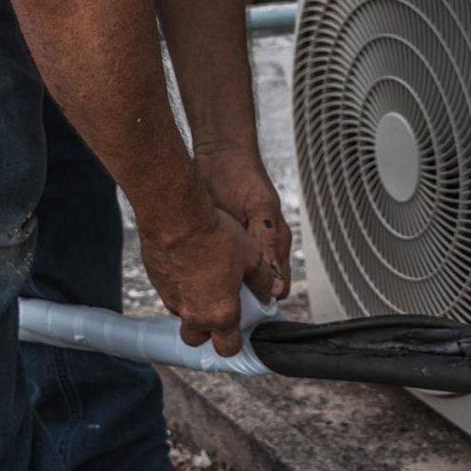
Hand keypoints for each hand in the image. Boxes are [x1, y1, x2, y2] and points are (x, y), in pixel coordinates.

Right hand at [141, 207, 273, 355]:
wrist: (175, 215)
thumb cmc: (214, 235)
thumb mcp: (251, 256)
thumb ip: (263, 278)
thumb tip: (272, 288)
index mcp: (220, 312)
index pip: (227, 347)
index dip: (235, 343)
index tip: (240, 332)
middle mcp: (193, 312)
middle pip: (197, 340)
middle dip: (208, 332)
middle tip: (220, 311)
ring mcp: (171, 299)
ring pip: (182, 316)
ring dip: (193, 308)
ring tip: (205, 283)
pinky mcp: (156, 282)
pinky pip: (169, 294)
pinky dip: (179, 288)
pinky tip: (189, 266)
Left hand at [196, 149, 292, 298]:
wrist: (218, 154)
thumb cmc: (241, 176)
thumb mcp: (257, 211)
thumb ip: (267, 246)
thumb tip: (276, 287)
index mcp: (275, 243)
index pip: (277, 287)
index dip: (264, 303)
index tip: (244, 316)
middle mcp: (259, 248)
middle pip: (253, 289)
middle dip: (239, 301)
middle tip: (219, 310)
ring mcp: (238, 245)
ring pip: (232, 281)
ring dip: (221, 289)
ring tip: (204, 298)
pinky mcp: (219, 241)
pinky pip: (215, 268)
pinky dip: (207, 275)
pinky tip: (193, 279)